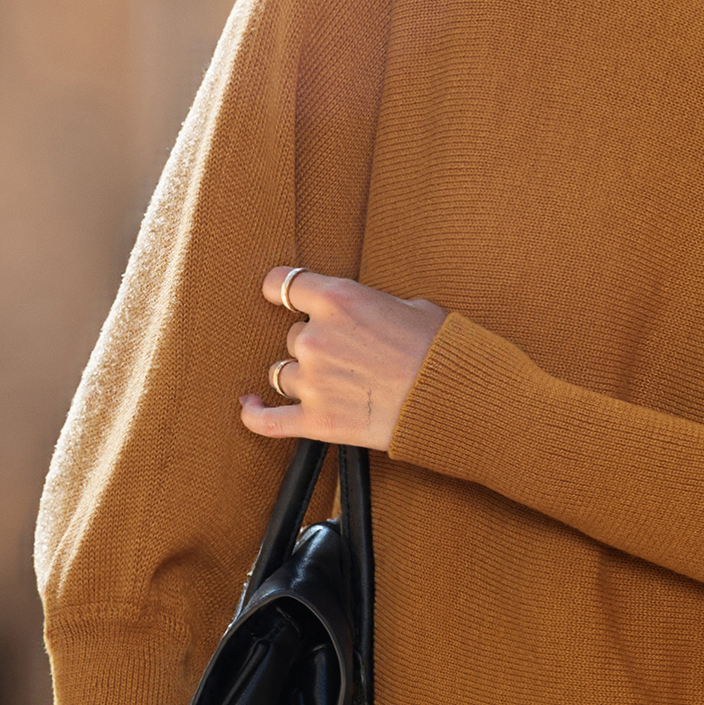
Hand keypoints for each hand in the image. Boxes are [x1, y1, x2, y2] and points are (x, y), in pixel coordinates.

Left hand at [239, 268, 447, 449]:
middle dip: (316, 345)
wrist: (453, 397)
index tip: (280, 294)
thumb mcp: (409, 306)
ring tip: (334, 382)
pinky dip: (255, 414)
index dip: (279, 289)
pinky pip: (267, 420)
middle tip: (352, 355)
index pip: (282, 284)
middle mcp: (316, 337)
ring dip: (302, 376)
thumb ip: (370, 306)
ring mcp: (311, 381)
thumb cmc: (441, 349)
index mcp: (337, 299)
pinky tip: (250, 406)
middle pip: (292, 337)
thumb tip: (365, 314)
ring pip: (282, 373)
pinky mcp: (316, 421)